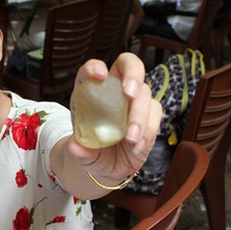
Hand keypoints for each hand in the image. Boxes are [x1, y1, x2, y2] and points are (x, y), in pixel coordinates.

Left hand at [68, 53, 161, 182]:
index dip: (94, 68)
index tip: (99, 76)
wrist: (108, 165)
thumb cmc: (92, 151)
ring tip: (130, 139)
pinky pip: (155, 114)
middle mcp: (114, 90)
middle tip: (130, 94)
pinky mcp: (150, 115)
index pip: (92, 69)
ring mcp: (134, 101)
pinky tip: (136, 146)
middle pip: (129, 65)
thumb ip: (79, 150)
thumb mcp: (82, 153)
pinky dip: (147, 130)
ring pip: (145, 93)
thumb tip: (75, 147)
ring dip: (139, 115)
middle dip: (133, 75)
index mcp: (91, 91)